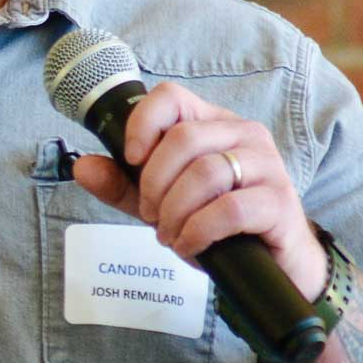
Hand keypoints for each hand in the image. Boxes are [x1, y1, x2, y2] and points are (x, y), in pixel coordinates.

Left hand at [71, 82, 326, 299]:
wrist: (274, 266)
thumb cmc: (217, 225)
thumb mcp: (161, 202)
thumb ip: (122, 184)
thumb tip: (81, 167)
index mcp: (211, 123)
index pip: (171, 96)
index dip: (143, 123)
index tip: (130, 158)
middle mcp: (242, 133)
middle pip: (183, 138)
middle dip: (154, 182)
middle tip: (151, 214)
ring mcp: (266, 165)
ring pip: (205, 173)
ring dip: (175, 211)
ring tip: (169, 234)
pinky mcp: (280, 201)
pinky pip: (230, 208)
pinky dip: (199, 230)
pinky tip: (189, 244)